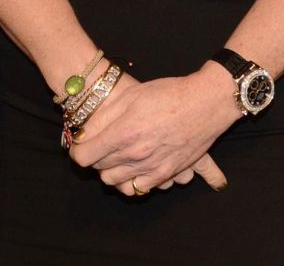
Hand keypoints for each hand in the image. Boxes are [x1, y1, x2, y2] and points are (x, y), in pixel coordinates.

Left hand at [66, 65, 237, 194]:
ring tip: (117, 155)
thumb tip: (84, 134)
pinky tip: (133, 166)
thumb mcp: (131, 96)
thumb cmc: (169, 94)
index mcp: (123, 133)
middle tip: (102, 143)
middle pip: (98, 169)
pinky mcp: (166, 174)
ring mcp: (151, 167)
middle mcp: (135, 155)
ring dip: (111, 170)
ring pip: (115, 182)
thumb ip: (104, 117)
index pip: (83, 156)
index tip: (82, 142)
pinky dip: (130, 181)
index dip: (78, 150)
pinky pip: (138, 189)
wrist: (206, 103)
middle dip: (95, 157)